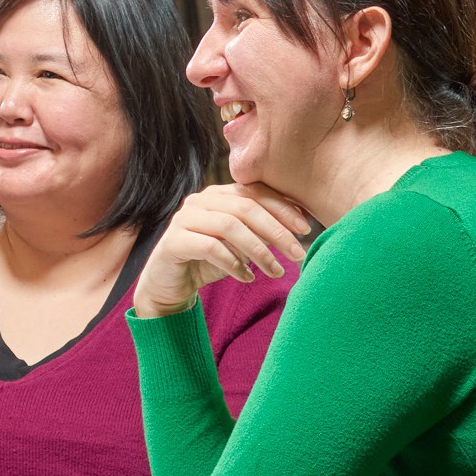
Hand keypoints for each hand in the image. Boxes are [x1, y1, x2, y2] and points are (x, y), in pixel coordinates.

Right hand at [132, 183, 315, 318]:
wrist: (170, 284)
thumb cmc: (210, 260)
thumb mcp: (241, 243)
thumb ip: (262, 231)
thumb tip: (300, 226)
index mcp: (218, 194)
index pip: (254, 191)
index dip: (282, 208)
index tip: (305, 228)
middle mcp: (199, 200)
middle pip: (245, 207)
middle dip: (276, 230)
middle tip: (297, 253)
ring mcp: (184, 219)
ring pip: (229, 226)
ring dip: (259, 251)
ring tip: (276, 271)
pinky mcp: (173, 241)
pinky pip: (210, 247)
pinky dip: (234, 264)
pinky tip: (247, 278)